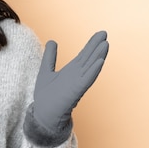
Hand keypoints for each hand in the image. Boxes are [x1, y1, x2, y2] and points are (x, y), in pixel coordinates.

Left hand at [24, 31, 108, 145]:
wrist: (43, 114)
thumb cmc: (46, 96)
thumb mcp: (46, 71)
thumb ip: (49, 57)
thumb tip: (53, 41)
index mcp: (71, 71)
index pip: (85, 55)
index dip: (92, 44)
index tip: (102, 33)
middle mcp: (77, 76)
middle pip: (89, 58)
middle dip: (97, 46)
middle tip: (105, 33)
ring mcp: (77, 83)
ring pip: (90, 68)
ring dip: (98, 56)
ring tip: (106, 44)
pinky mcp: (75, 91)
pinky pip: (86, 80)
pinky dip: (93, 71)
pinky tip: (100, 62)